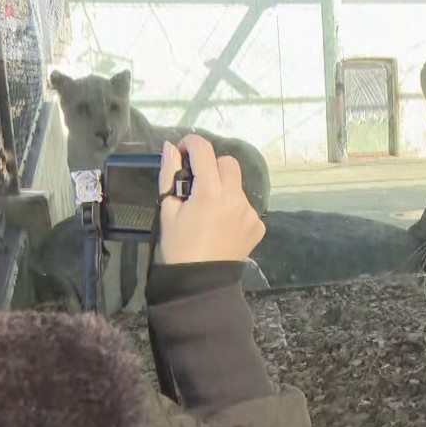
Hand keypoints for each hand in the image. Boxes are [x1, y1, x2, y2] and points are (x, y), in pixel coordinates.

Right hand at [155, 135, 264, 264]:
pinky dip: (233, 209)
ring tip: (209, 210)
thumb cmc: (178, 246)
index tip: (183, 152)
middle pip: (228, 163)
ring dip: (224, 188)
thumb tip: (171, 148)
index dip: (191, 144)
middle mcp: (235, 198)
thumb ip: (169, 174)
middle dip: (211, 166)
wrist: (200, 282)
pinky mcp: (258, 226)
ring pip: (238, 185)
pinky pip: (246, 206)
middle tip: (197, 182)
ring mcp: (250, 213)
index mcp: (210, 192)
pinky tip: (221, 225)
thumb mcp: (167, 209)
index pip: (204, 150)